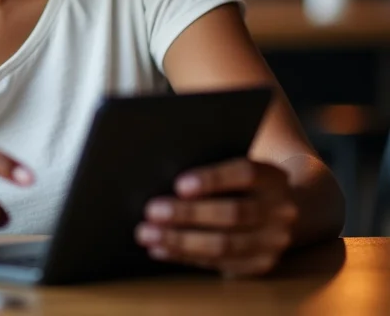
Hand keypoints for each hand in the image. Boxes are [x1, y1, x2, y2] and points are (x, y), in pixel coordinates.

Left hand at [135, 158, 297, 276]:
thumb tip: (163, 173)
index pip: (245, 173)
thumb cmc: (238, 178)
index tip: (179, 184)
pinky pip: (218, 264)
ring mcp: (273, 242)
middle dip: (188, 214)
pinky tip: (160, 249)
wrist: (276, 206)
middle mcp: (280, 210)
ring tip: (148, 234)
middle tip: (151, 211)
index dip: (212, 179)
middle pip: (234, 213)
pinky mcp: (259, 265)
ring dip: (181, 241)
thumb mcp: (233, 162)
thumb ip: (208, 163)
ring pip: (225, 245)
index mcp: (273, 177)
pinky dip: (185, 256)